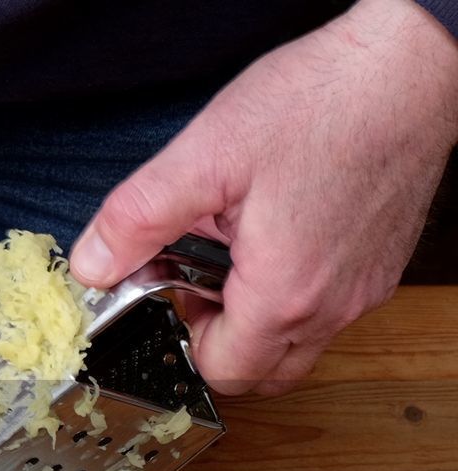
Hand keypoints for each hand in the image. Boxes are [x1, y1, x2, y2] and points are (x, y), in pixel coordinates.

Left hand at [70, 0, 457, 394]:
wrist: (410, 65)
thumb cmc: (320, 102)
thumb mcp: (203, 158)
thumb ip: (137, 220)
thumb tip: (92, 266)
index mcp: (284, 294)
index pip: (223, 373)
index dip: (184, 341)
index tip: (172, 292)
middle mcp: (333, 305)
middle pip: (264, 375)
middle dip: (220, 346)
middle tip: (199, 284)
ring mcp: (363, 288)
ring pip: (299, 345)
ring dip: (256, 321)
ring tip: (234, 253)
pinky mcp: (379, 265)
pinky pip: (328, 308)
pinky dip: (293, 295)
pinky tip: (274, 233)